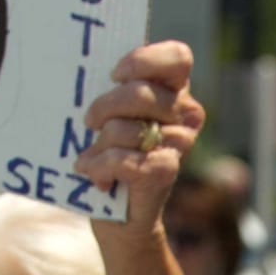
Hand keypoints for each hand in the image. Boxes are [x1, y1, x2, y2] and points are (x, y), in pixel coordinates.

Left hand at [74, 41, 205, 233]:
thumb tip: (90, 65)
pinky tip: (95, 176)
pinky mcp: (165, 172)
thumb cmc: (112, 154)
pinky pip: (121, 158)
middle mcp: (187, 116)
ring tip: (93, 157)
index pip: (178, 58)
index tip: (115, 75)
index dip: (144, 60)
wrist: (121, 217)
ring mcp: (179, 144)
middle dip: (103, 107)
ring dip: (98, 144)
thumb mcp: (115, 113)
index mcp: (177, 92)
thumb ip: (116, 88)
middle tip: (88, 122)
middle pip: (140, 92)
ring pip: (125, 127)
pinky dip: (99, 167)